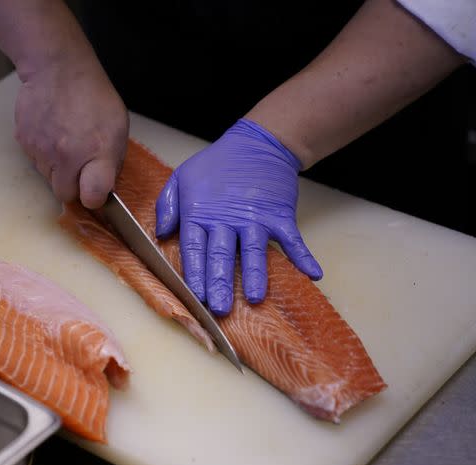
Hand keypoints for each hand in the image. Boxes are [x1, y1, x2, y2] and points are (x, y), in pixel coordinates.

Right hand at [14, 56, 128, 207]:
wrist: (57, 68)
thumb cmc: (91, 94)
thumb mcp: (118, 126)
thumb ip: (113, 159)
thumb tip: (106, 184)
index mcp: (97, 152)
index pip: (92, 197)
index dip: (94, 199)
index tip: (95, 191)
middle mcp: (68, 156)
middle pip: (65, 194)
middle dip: (72, 185)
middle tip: (78, 165)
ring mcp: (43, 151)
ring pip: (48, 178)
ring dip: (56, 168)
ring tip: (64, 141)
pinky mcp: (25, 143)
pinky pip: (35, 161)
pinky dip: (43, 153)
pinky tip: (51, 132)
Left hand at [155, 119, 322, 313]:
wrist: (257, 144)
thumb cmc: (215, 164)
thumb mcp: (181, 177)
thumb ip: (167, 205)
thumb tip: (162, 233)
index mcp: (199, 214)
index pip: (195, 249)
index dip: (195, 273)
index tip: (196, 295)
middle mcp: (226, 219)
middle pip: (222, 255)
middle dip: (221, 283)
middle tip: (221, 309)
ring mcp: (255, 218)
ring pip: (254, 251)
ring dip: (255, 275)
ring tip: (255, 298)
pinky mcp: (279, 215)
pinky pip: (292, 239)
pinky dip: (303, 256)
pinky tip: (313, 274)